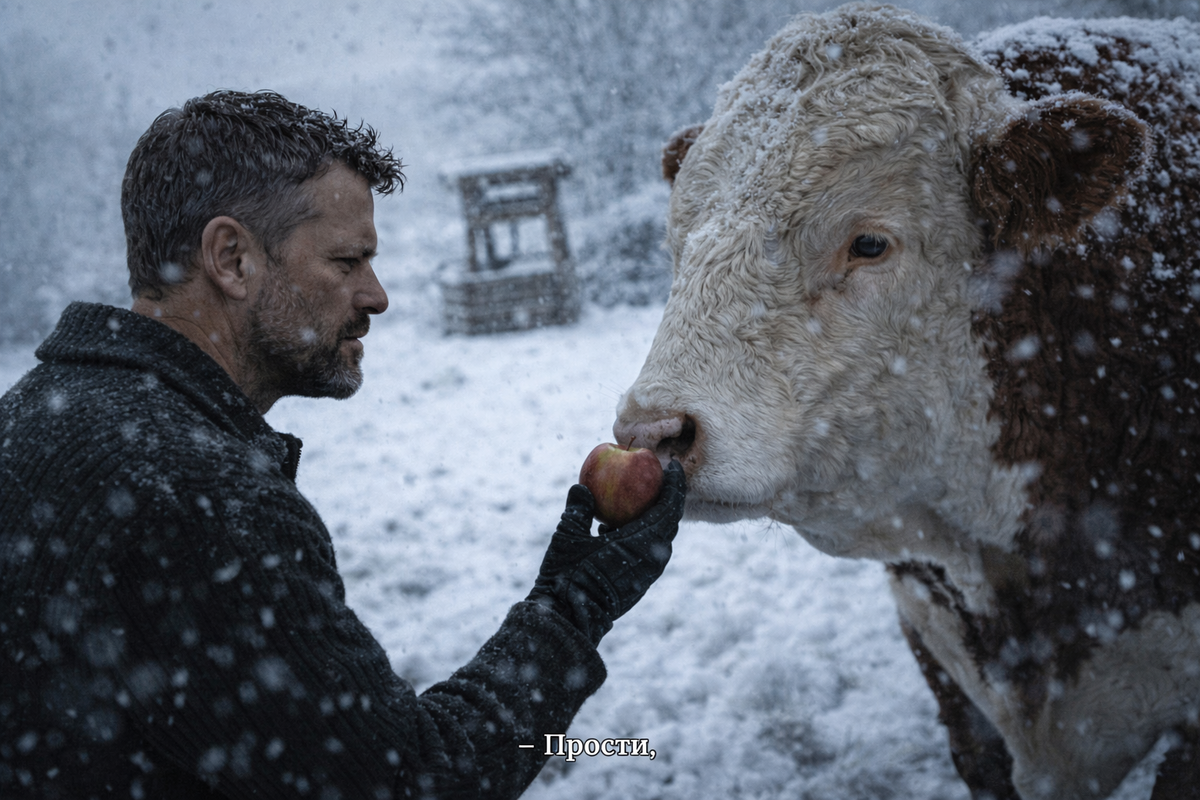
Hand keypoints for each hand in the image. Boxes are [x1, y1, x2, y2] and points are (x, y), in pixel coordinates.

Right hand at [527, 460, 686, 644]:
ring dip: (652, 516)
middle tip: (655, 477)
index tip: (671, 465)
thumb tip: (581, 488)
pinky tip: (614, 528)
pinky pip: (648, 551)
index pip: (670, 506)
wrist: (572, 621)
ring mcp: (648, 573)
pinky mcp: (638, 583)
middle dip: (665, 497)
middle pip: (669, 520)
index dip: (674, 484)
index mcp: (642, 542)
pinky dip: (640, 534)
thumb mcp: (568, 537)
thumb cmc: (569, 577)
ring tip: (635, 499)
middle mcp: (652, 558)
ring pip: (659, 537)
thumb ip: (577, 509)